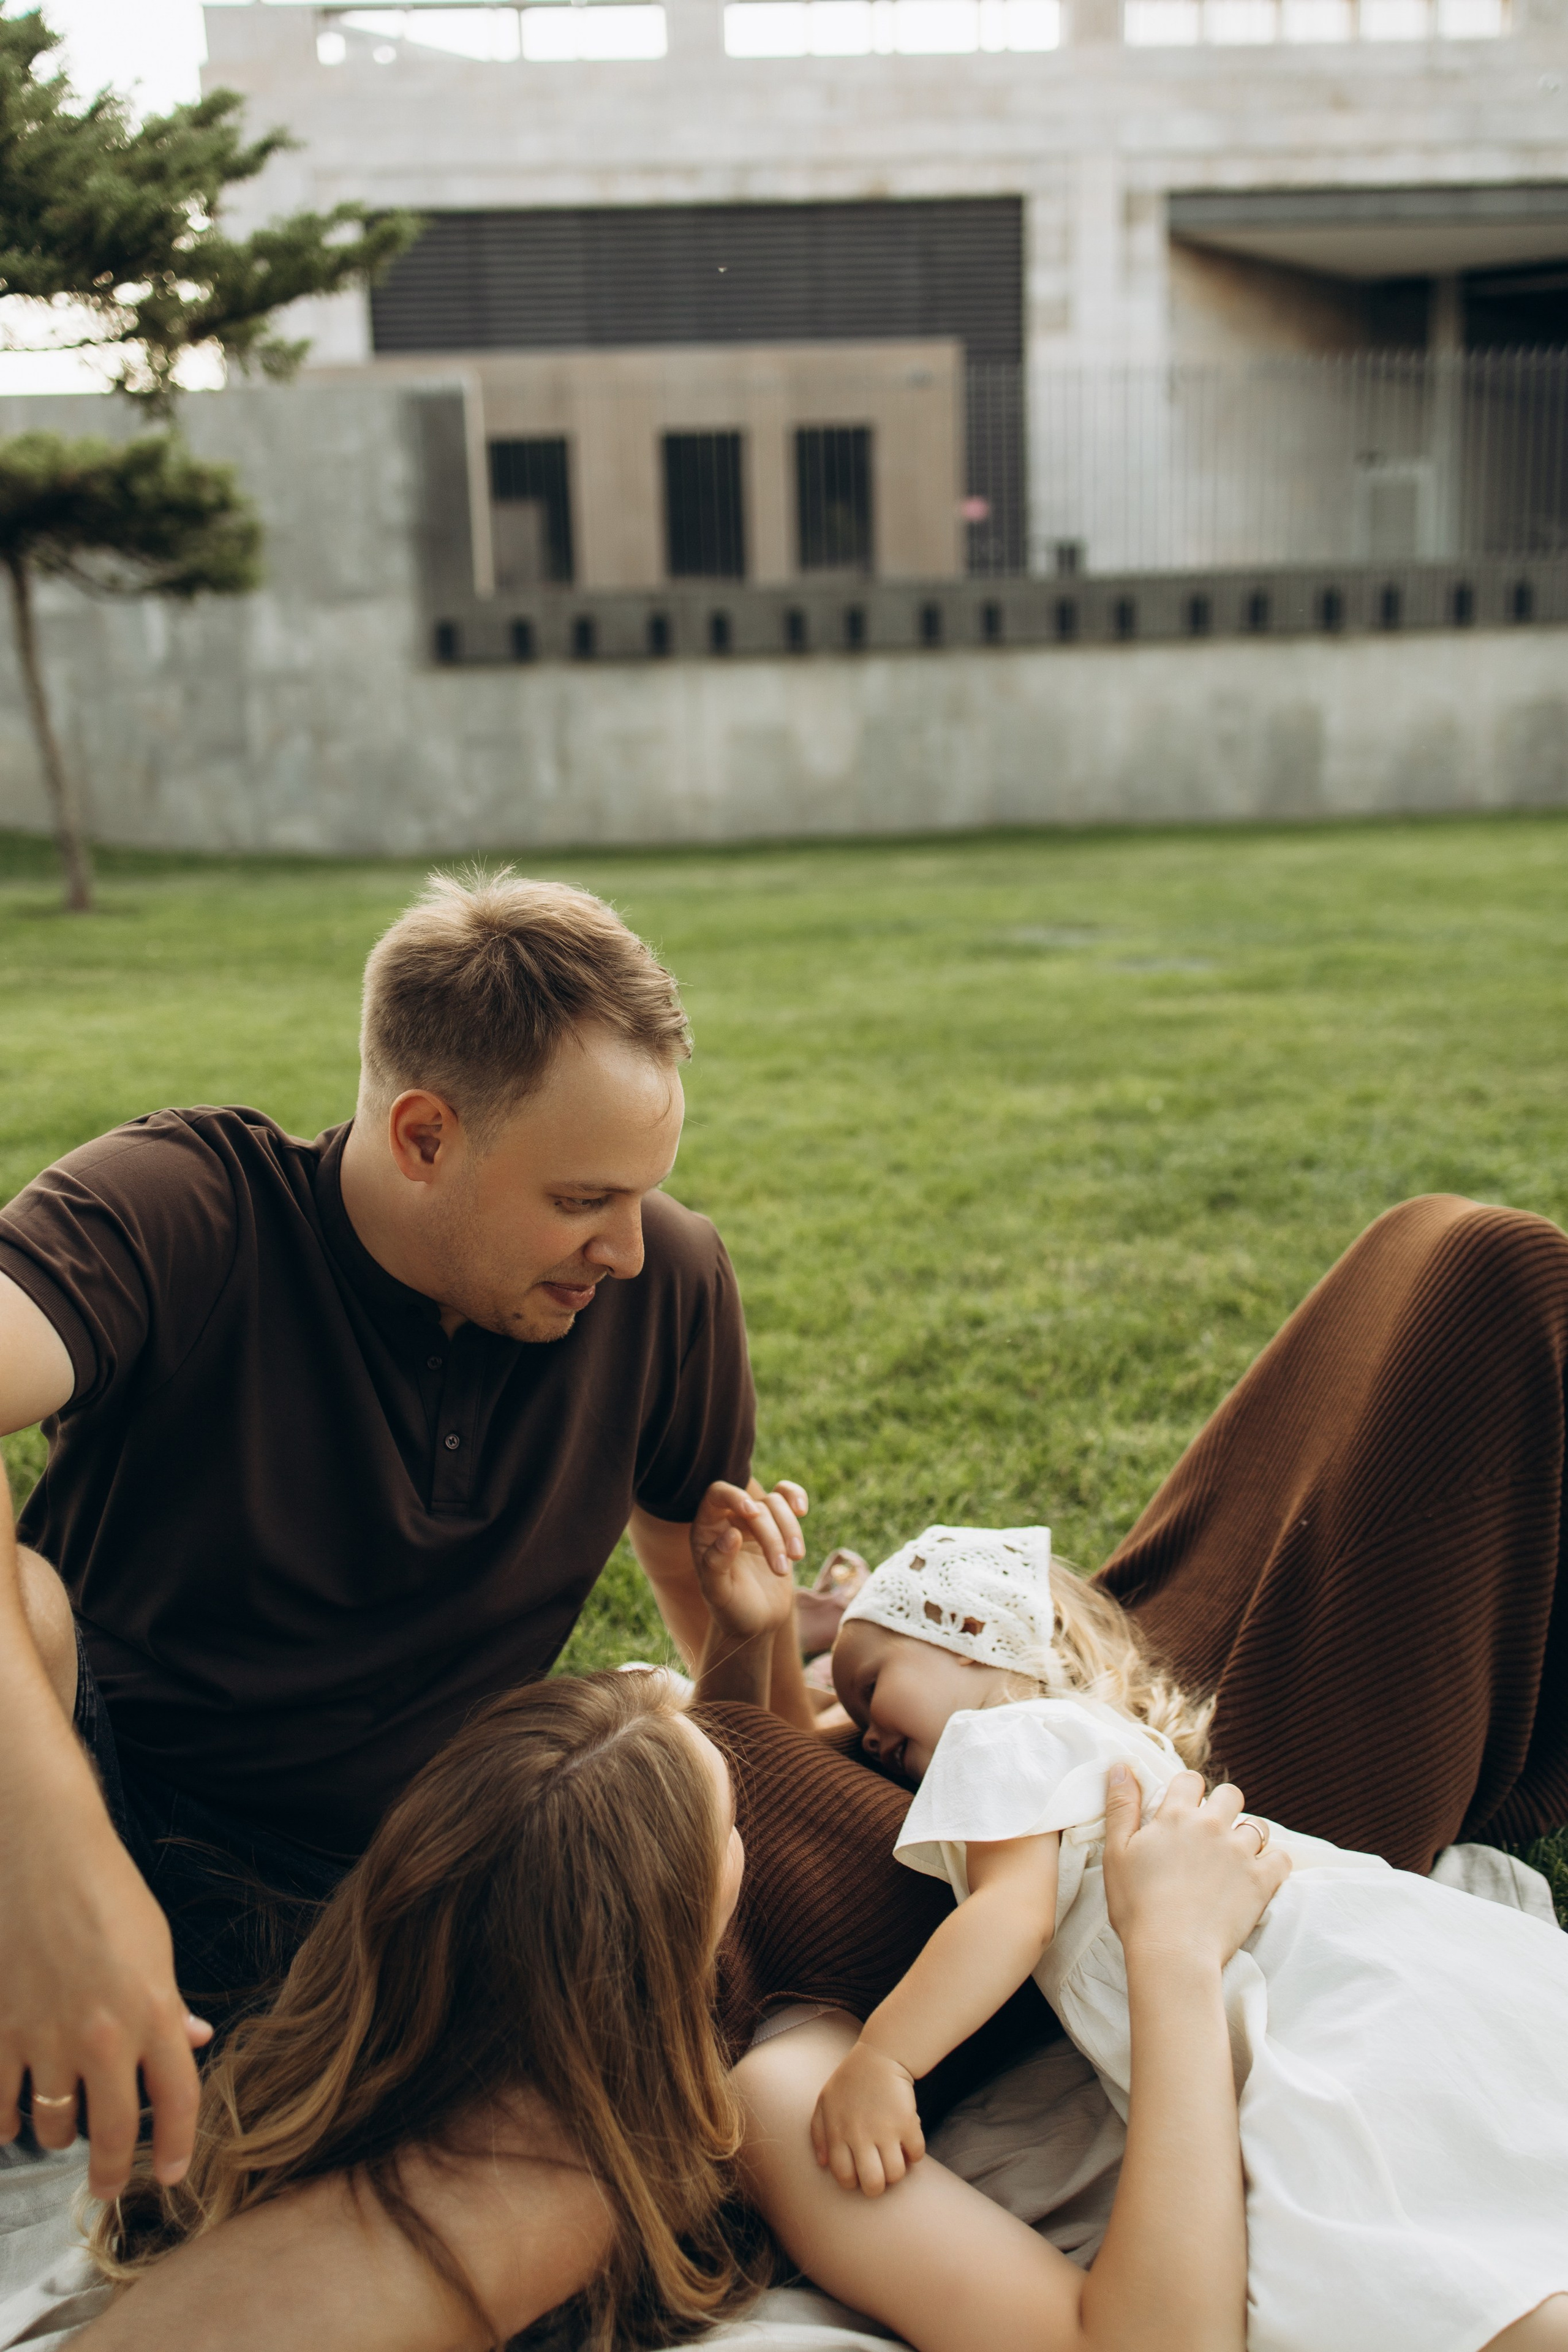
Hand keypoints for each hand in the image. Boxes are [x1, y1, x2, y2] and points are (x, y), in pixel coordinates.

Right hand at [0, 1812, 211, 2198]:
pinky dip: (5, 2121)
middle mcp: (102, 2035)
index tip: (171, 2175)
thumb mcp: (155, 1947)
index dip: (177, 2149)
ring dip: (57, 2131)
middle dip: (110, 2171)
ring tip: (60, 2124)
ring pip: (51, 2125)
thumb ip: (170, 2006)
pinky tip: (11, 2118)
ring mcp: (45, 2037)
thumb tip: (194, 2042)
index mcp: (153, 2011)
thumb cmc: (106, 1893)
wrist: (42, 1854)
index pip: (177, 2102)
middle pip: (111, 2132)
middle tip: (107, 2184)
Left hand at [691, 1479, 805, 1646]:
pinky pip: (786, 1499)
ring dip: (790, 1530)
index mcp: (706, 1530)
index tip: (753, 1511)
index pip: (717, 1494)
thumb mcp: (718, 1594)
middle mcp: (729, 1520)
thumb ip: (716, 1564)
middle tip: (780, 1569)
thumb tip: (731, 1533)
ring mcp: (754, 1522)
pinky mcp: (777, 1526)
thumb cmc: (731, 1609)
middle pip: (755, 1506)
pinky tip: (802, 1509)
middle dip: (772, 1535)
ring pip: (776, 1503)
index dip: (734, 1496)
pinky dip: (796, 1497)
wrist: (756, 1623)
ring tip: (796, 1559)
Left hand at [810, 2037, 924, 2196]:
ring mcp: (885, 2129)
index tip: (859, 2172)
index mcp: (838, 2132)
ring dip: (896, 2171)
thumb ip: (818, 2134)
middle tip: (879, 2173)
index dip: (853, 2182)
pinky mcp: (908, 2121)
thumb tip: (823, 2165)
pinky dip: (914, 2154)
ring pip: (896, 2174)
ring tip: (893, 2158)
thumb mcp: (825, 2102)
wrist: (880, 2056)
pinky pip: (916, 2154)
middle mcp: (860, 2135)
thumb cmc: (850, 2081)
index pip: (844, 2177)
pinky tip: (907, 2142)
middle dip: (877, 2187)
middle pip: (872, 2184)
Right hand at [1102, 1766, 1290, 1975]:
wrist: (1172, 1952)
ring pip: (1258, 1826)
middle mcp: (1211, 1826)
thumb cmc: (1137, 1906)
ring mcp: (1240, 1853)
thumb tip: (1122, 1765)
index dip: (1187, 1791)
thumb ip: (1121, 1806)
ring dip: (1248, 1837)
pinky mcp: (1261, 1882)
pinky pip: (1282, 1859)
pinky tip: (1260, 1875)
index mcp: (1175, 1816)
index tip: (1183, 1809)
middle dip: (1223, 1806)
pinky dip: (1274, 1864)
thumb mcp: (1116, 1852)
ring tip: (1234, 1858)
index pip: (1190, 1780)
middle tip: (1212, 1832)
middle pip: (1230, 1794)